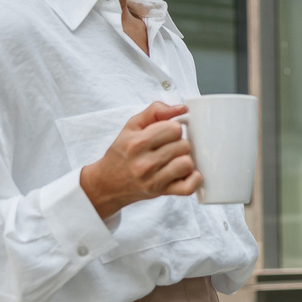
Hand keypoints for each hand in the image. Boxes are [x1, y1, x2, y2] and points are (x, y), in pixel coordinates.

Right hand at [80, 102, 200, 218]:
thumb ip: (155, 111)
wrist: (108, 183)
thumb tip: (182, 108)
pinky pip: (189, 187)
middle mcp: (144, 163)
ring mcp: (153, 180)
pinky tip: (185, 174)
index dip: (173, 129)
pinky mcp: (161, 193)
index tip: (166, 134)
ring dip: (185, 160)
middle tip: (169, 148)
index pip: (175, 129)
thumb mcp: (132, 126)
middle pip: (184, 145)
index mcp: (137, 143)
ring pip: (187, 163)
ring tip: (174, 160)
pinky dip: (193, 180)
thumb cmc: (123, 152)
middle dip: (179, 144)